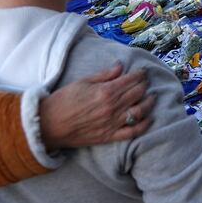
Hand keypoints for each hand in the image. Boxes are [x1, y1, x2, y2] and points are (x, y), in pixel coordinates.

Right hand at [38, 62, 155, 149]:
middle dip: (144, 86)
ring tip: (152, 97)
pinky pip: (132, 132)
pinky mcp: (109, 136)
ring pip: (139, 112)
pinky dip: (143, 125)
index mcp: (105, 91)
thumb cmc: (63, 100)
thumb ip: (104, 74)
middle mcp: (112, 107)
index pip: (130, 80)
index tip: (143, 71)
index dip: (140, 74)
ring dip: (149, 103)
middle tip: (147, 82)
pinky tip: (149, 119)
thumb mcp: (83, 81)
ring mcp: (112, 123)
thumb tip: (120, 65)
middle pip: (137, 94)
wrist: (49, 124)